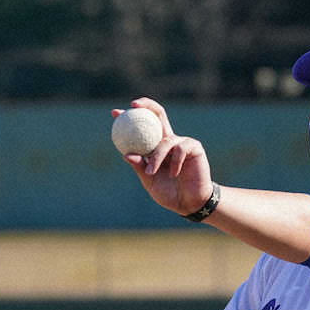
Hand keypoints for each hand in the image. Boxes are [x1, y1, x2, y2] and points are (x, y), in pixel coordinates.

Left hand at [112, 97, 214, 216]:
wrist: (189, 203)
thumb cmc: (168, 193)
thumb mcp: (148, 180)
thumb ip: (139, 166)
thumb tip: (126, 154)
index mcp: (155, 147)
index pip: (142, 127)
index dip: (129, 117)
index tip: (115, 113)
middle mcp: (168, 141)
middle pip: (158, 114)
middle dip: (146, 105)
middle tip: (133, 106)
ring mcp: (181, 143)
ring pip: (165, 140)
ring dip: (156, 157)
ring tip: (150, 173)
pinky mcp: (194, 148)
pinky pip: (180, 149)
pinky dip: (174, 162)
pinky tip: (173, 174)